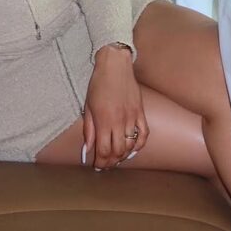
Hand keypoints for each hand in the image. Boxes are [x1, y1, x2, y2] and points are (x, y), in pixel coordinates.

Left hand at [83, 45, 148, 169]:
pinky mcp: (140, 112)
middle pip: (118, 152)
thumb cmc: (98, 84)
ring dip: (123, 156)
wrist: (115, 65)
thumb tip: (87, 151)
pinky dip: (139, 145)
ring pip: (131, 146)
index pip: (104, 150)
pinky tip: (133, 149)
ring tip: (117, 158)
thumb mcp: (88, 107)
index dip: (101, 162)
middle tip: (106, 164)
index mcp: (103, 121)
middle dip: (111, 162)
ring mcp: (132, 117)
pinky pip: (144, 134)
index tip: (97, 165)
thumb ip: (88, 131)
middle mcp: (119, 121)